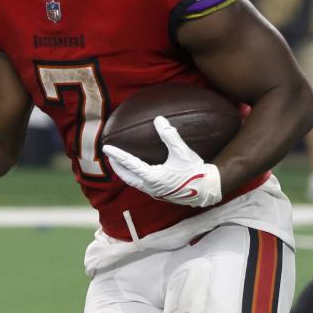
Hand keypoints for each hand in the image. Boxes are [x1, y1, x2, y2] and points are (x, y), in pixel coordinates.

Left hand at [102, 116, 221, 207]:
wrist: (206, 189)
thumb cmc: (194, 171)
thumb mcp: (182, 152)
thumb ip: (170, 135)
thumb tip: (159, 119)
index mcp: (153, 178)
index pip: (129, 164)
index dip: (117, 155)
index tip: (106, 148)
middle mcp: (151, 187)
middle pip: (127, 176)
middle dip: (117, 166)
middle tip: (109, 156)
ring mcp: (155, 192)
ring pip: (134, 182)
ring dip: (125, 172)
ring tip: (120, 164)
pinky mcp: (161, 193)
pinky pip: (142, 185)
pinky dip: (135, 176)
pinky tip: (138, 171)